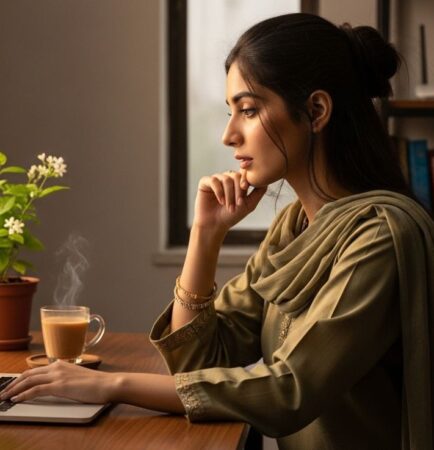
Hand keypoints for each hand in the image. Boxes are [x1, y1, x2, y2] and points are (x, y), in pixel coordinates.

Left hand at [0, 360, 114, 403]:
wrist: (108, 383)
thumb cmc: (96, 383)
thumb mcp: (77, 378)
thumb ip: (64, 379)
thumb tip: (54, 386)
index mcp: (61, 364)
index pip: (35, 370)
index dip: (20, 379)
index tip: (11, 386)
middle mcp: (57, 367)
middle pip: (28, 374)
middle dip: (12, 384)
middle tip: (3, 392)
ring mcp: (58, 375)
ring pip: (28, 381)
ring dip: (13, 390)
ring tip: (4, 397)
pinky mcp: (60, 386)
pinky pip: (36, 390)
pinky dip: (23, 395)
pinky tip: (16, 400)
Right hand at [194, 169, 266, 231]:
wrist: (215, 225)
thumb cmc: (231, 216)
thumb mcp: (250, 204)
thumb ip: (259, 191)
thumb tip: (266, 179)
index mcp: (236, 182)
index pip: (244, 174)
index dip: (246, 180)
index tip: (246, 191)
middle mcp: (226, 178)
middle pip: (235, 176)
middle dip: (238, 190)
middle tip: (238, 204)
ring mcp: (216, 180)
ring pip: (225, 179)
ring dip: (229, 194)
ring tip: (229, 207)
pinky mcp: (205, 183)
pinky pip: (213, 180)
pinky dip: (218, 191)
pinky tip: (220, 201)